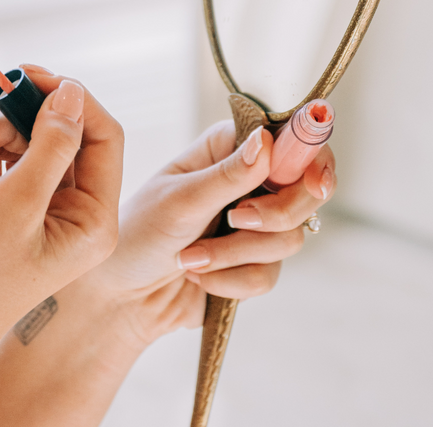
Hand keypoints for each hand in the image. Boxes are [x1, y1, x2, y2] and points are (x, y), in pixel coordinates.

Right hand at [0, 67, 123, 357]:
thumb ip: (50, 143)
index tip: (28, 75)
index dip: (70, 98)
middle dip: (14, 123)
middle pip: (57, 136)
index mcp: (93, 220)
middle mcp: (69, 216)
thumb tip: (72, 93)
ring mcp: (32, 216)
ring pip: (19, 146)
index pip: (102, 136)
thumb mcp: (17, 202)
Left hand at [89, 119, 335, 345]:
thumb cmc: (137, 235)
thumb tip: (267, 142)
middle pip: (307, 190)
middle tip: (237, 220)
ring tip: (190, 258)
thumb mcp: (180, 201)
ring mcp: (255, 223)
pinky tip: (199, 277)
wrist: (120, 294)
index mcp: (228, 147)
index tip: (312, 180)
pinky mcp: (254, 263)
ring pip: (290, 237)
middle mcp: (248, 180)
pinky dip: (231, 280)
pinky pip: (270, 274)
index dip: (311, 156)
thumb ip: (228, 176)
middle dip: (273, 215)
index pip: (291, 138)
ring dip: (235, 255)